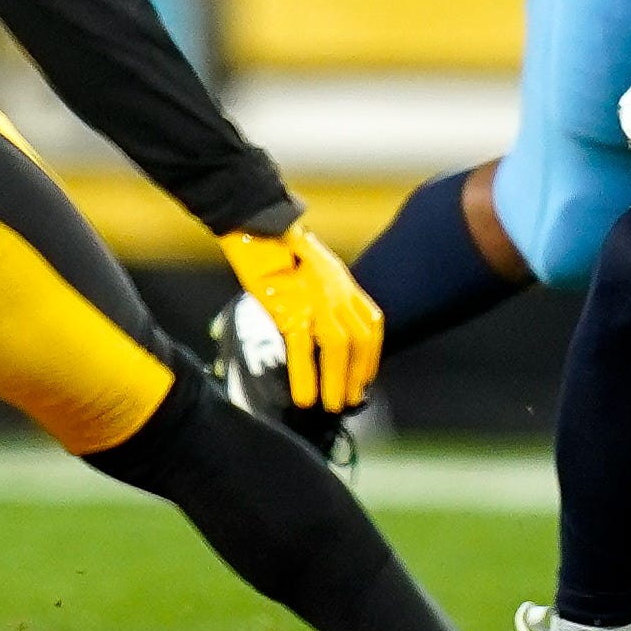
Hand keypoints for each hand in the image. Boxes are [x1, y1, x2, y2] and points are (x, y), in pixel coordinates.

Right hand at [216, 223, 382, 413]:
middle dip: (357, 375)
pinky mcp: (289, 306)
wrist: (258, 224)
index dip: (372, 354)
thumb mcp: (314, 268)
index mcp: (345, 283)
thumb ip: (323, 294)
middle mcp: (339, 292)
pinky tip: (304, 396)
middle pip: (359, 341)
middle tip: (351, 400)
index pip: (372, 325)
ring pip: (337, 348)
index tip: (366, 377)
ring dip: (336, 381)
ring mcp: (317, 299)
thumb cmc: (279, 247)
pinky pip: (301, 347)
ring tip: (331, 405)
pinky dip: (305, 375)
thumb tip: (318, 322)